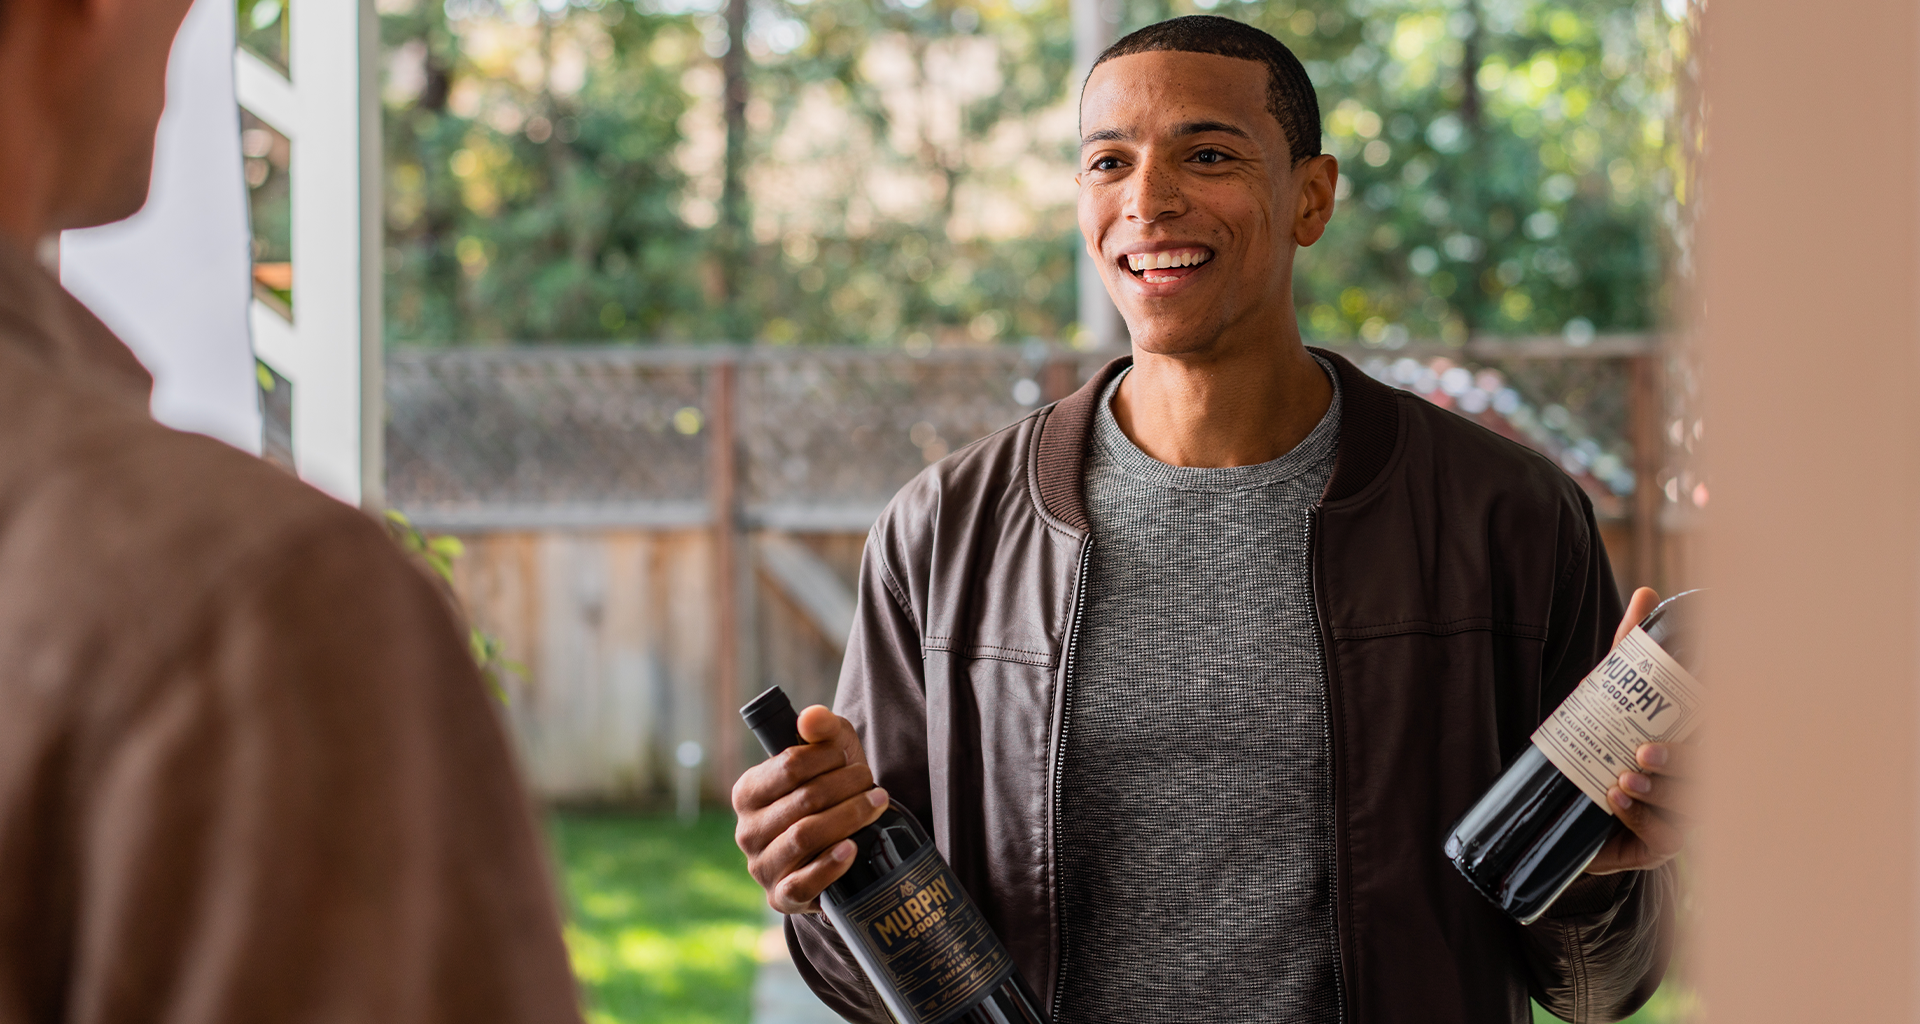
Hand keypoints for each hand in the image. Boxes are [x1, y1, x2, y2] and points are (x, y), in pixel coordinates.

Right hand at [732, 705, 889, 913]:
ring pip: (805, 837)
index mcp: (748, 792)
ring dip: (848, 818)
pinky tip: (852, 848)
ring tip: (876, 805)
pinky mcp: (782, 897)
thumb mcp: (828, 753)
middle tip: (872, 782)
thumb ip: (821, 728)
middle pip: (803, 801)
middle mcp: (747, 831)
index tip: (847, 756)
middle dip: (846, 787)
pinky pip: (802, 884)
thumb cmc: (829, 791)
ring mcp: (762, 867)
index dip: (825, 757)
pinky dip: (830, 865)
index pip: (787, 766)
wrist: (838, 845)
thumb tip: (811, 719)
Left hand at [1585, 587, 1694, 874]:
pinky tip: (1616, 798)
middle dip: (1680, 766)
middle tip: (1642, 751)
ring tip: (1623, 777)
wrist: (1562, 806)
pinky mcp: (1654, 848)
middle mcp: (1697, 784)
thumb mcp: (1613, 695)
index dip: (1717, 728)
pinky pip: (1661, 840)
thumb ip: (1630, 650)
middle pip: (1708, 781)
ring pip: (1687, 811)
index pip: (1721, 739)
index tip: (1694, 715)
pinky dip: (1639, 818)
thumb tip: (1645, 593)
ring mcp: (1679, 818)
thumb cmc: (1604, 741)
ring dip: (1657, 793)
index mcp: (1697, 748)